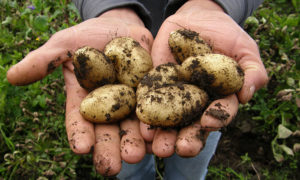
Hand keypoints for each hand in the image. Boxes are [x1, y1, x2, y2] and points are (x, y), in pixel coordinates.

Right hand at [7, 8, 152, 175]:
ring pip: (134, 126)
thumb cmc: (89, 36)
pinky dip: (158, 125)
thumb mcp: (65, 44)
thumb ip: (43, 61)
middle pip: (108, 131)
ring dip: (136, 143)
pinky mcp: (152, 94)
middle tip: (112, 168)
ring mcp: (132, 102)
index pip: (80, 120)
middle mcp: (109, 107)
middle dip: (109, 148)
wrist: (122, 28)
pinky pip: (157, 110)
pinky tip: (159, 138)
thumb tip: (12, 76)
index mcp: (86, 100)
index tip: (80, 148)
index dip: (79, 134)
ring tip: (137, 156)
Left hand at [140, 0, 267, 156]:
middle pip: (192, 125)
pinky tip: (141, 126)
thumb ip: (252, 71)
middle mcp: (196, 103)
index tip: (208, 122)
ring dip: (164, 135)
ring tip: (158, 147)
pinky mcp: (155, 84)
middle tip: (181, 149)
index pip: (219, 113)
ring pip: (169, 120)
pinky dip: (145, 113)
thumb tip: (247, 95)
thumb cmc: (226, 35)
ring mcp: (174, 95)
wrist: (198, 19)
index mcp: (219, 99)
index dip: (216, 118)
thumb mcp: (244, 49)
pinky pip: (149, 100)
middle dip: (187, 138)